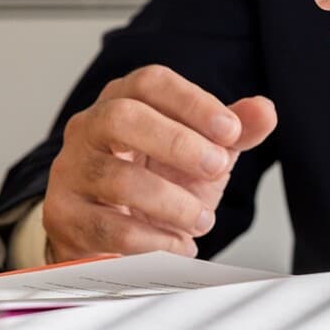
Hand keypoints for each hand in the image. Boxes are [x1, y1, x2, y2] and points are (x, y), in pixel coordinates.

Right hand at [44, 65, 275, 261]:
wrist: (108, 235)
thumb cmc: (154, 180)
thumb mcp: (201, 152)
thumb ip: (235, 132)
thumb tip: (264, 111)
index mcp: (122, 101)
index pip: (150, 83)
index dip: (193, 102)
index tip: (231, 130)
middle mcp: (88, 129)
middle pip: (122, 118)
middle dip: (177, 143)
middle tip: (217, 168)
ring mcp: (71, 172)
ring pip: (117, 179)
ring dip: (171, 202)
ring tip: (202, 219)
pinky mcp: (64, 216)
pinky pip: (108, 228)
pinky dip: (153, 241)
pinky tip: (179, 246)